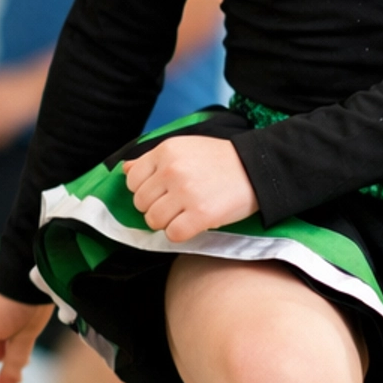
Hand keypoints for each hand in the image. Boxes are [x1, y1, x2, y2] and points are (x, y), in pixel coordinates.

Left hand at [123, 137, 256, 242]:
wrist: (257, 168)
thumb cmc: (220, 160)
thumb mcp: (185, 148)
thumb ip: (153, 159)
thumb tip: (124, 170)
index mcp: (166, 151)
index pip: (132, 181)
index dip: (145, 191)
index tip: (162, 192)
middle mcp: (172, 170)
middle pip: (141, 203)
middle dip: (155, 207)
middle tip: (176, 204)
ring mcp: (186, 193)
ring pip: (153, 220)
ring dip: (166, 222)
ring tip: (184, 214)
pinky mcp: (200, 214)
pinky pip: (172, 234)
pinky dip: (180, 233)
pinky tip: (193, 224)